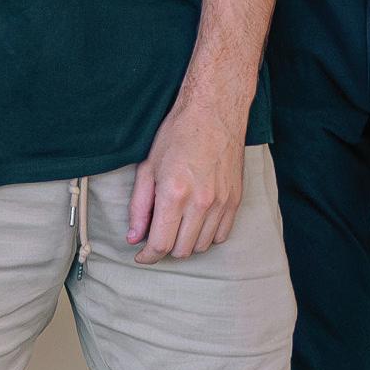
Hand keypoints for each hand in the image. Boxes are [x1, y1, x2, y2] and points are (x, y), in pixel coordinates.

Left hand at [125, 102, 246, 264]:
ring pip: (201, 246)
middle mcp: (200, 202)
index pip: (160, 244)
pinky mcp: (235, 200)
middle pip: (181, 250)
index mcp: (174, 193)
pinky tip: (196, 222)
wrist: (214, 112)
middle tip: (157, 234)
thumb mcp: (148, 167)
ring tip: (176, 225)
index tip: (141, 256)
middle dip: (164, 248)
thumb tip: (134, 237)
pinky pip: (221, 236)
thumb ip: (139, 206)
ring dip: (185, 243)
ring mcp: (222, 202)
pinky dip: (206, 236)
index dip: (147, 256)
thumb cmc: (177, 135)